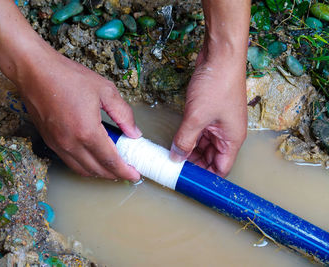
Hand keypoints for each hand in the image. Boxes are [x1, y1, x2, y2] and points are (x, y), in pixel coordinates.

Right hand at [17, 46, 140, 180]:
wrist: (34, 71)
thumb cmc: (68, 76)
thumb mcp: (105, 90)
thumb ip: (123, 114)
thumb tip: (134, 133)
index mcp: (87, 131)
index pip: (110, 161)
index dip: (125, 171)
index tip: (135, 174)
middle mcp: (71, 143)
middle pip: (97, 170)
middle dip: (114, 174)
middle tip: (127, 170)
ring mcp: (58, 144)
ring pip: (82, 170)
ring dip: (99, 172)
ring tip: (111, 166)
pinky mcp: (49, 141)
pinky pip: (69, 162)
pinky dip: (84, 165)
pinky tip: (92, 157)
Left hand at [170, 49, 246, 176]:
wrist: (220, 56)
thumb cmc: (217, 85)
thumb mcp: (197, 117)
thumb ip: (185, 140)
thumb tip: (176, 158)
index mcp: (232, 139)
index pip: (221, 168)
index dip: (206, 177)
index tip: (189, 183)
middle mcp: (227, 134)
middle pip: (211, 159)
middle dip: (195, 165)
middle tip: (174, 172)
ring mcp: (218, 124)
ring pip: (203, 146)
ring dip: (190, 152)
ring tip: (172, 160)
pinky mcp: (209, 114)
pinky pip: (199, 133)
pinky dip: (189, 139)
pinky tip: (176, 143)